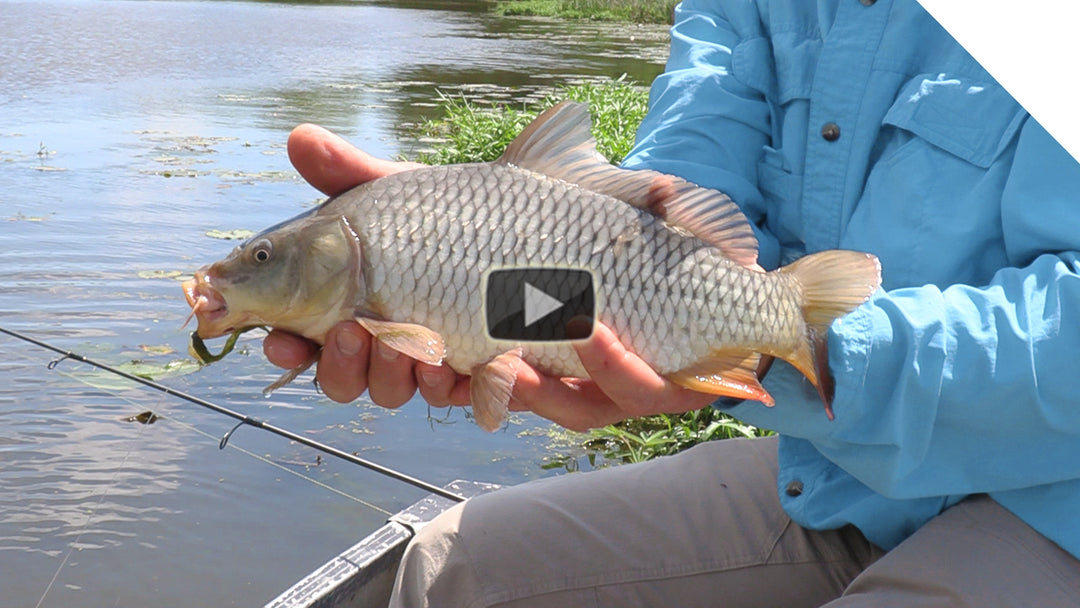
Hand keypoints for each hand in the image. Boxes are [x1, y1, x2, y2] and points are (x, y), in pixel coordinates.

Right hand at [263, 124, 460, 407]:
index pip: (302, 343)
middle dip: (341, 362)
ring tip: (404, 338)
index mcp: (348, 307)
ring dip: (391, 372)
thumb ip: (348, 172)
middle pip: (343, 379)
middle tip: (351, 330)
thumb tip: (297, 136)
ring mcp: (426, 363)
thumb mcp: (401, 192)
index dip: (286, 348)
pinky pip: (456, 395)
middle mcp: (380, 342)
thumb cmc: (450, 214)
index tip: (280, 341)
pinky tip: (454, 362)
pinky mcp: (473, 374)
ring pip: (393, 391)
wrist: (529, 228)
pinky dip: (452, 383)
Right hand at [264, 124, 713, 428]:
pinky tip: (583, 332)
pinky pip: (592, 402)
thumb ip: (371, 177)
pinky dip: (589, 369)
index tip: (278, 341)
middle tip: (358, 331)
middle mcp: (462, 365)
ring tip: (438, 347)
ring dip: (452, 378)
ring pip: (481, 404)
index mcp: (417, 327)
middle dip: (366, 368)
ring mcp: (528, 383)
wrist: (628, 239)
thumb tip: (296, 139)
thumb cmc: (517, 226)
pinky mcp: (606, 392)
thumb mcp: (440, 197)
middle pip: (392, 392)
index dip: (311, 356)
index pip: (348, 357)